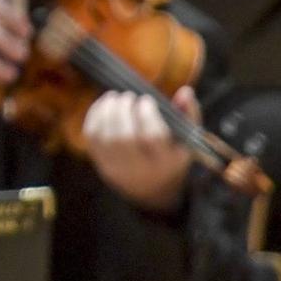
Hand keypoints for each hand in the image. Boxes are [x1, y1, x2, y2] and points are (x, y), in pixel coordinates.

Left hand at [84, 88, 195, 213]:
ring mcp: (119, 170)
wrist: (153, 189)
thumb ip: (189, 113)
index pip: (152, 137)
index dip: (146, 114)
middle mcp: (141, 170)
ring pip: (106, 138)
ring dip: (107, 111)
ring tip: (115, 97)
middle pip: (125, 138)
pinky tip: (103, 105)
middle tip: (128, 96)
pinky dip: (94, 118)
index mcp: (166, 163)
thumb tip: (184, 91)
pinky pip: (92, 140)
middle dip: (124, 110)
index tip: (146, 99)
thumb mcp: (187, 138)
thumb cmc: (172, 154)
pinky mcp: (102, 166)